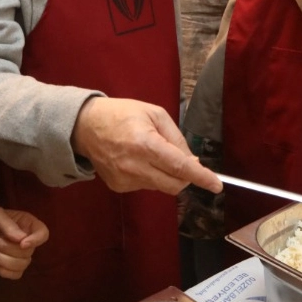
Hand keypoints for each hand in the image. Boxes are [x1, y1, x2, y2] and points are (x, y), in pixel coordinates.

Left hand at [0, 208, 49, 278]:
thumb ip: (8, 225)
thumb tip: (22, 239)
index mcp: (26, 224)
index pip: (43, 233)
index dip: (36, 240)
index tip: (22, 244)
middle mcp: (26, 240)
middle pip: (29, 252)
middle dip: (8, 249)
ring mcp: (19, 255)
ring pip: (22, 265)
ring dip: (3, 260)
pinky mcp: (10, 266)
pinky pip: (15, 275)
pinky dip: (2, 270)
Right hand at [72, 97, 221, 194]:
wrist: (85, 127)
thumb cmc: (122, 114)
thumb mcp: (154, 114)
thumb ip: (176, 138)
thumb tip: (192, 161)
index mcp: (145, 144)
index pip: (180, 167)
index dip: (201, 177)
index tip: (216, 185)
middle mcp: (135, 166)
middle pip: (174, 184)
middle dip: (187, 177)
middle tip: (184, 162)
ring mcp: (125, 179)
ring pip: (161, 187)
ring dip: (167, 175)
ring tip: (153, 154)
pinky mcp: (119, 187)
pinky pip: (147, 187)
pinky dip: (152, 177)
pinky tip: (139, 161)